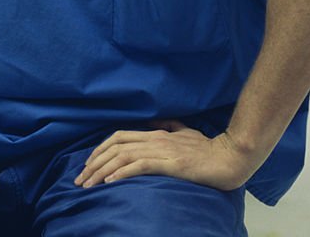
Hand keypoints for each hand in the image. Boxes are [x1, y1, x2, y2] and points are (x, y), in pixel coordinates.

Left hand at [74, 121, 255, 190]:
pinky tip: (110, 182)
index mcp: (157, 132)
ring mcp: (162, 149)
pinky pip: (140, 165)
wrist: (229, 157)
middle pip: (115, 146)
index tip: (88, 164)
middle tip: (80, 179)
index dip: (100, 149)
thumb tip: (157, 123)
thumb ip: (171, 127)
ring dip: (102, 171)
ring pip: (123, 156)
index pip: (119, 137)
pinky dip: (122, 173)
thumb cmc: (209, 148)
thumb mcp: (187, 132)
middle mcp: (155, 137)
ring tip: (88, 185)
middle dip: (93, 163)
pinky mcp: (170, 163)